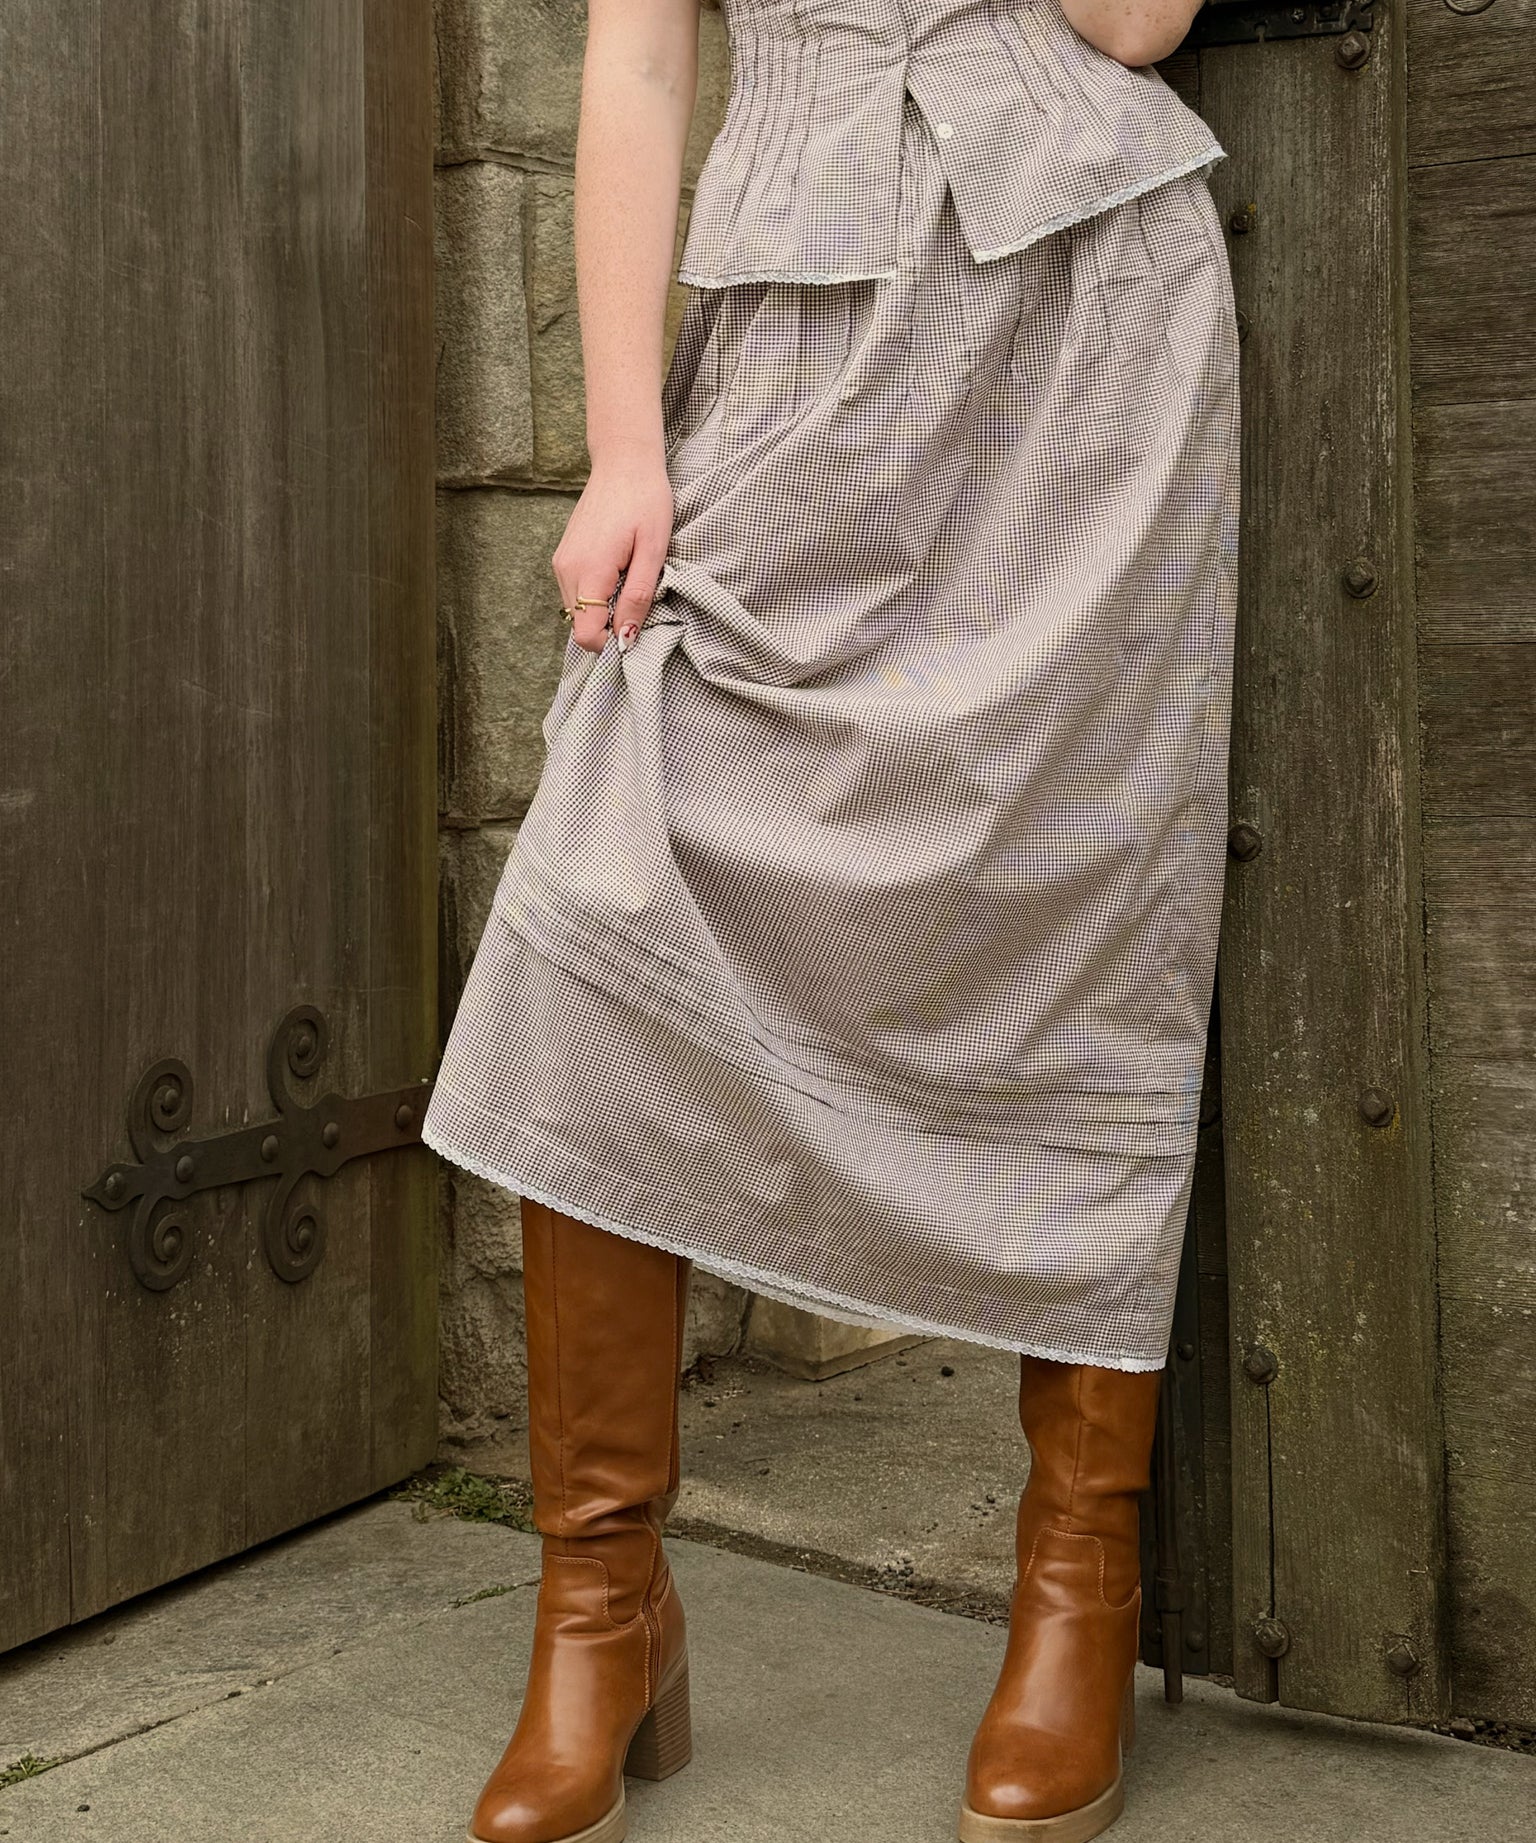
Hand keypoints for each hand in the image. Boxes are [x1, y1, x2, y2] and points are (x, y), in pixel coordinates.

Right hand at [553, 447, 674, 654]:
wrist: (623, 461)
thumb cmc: (645, 500)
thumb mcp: (654, 550)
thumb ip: (639, 596)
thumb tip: (627, 638)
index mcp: (589, 570)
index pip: (586, 634)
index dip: (611, 642)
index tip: (636, 628)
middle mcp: (566, 569)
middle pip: (579, 625)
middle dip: (608, 627)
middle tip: (638, 602)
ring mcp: (561, 562)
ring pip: (577, 611)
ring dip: (603, 610)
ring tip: (629, 581)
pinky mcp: (563, 556)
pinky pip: (576, 593)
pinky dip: (596, 595)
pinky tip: (617, 572)